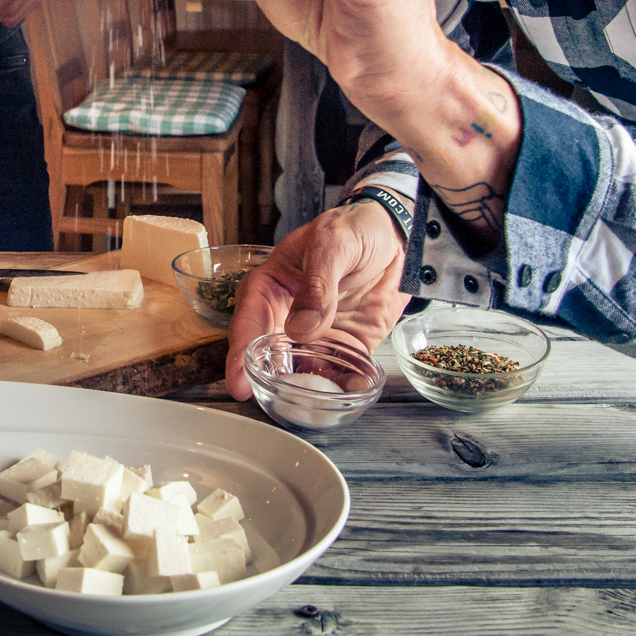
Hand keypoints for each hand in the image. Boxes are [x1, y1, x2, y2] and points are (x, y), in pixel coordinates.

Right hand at [225, 200, 408, 400]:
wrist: (396, 236)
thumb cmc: (353, 228)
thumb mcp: (333, 244)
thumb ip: (318, 284)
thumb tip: (301, 328)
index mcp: (271, 285)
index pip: (248, 320)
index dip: (239, 353)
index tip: (239, 381)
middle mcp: (286, 316)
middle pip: (266, 354)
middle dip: (266, 380)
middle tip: (270, 401)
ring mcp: (316, 335)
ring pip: (300, 370)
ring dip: (302, 389)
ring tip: (308, 407)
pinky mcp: (345, 346)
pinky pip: (340, 372)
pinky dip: (343, 385)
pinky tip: (350, 394)